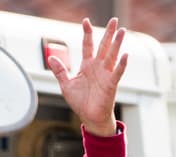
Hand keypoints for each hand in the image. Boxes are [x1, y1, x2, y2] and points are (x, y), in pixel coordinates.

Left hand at [48, 17, 126, 136]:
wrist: (90, 118)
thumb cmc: (80, 102)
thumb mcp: (66, 85)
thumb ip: (60, 71)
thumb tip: (51, 58)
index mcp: (87, 66)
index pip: (88, 45)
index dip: (87, 33)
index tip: (86, 21)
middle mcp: (98, 67)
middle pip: (103, 46)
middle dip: (108, 33)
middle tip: (114, 20)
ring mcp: (106, 74)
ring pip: (112, 55)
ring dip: (117, 43)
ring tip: (122, 31)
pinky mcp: (111, 84)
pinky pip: (117, 72)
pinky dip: (121, 64)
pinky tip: (125, 55)